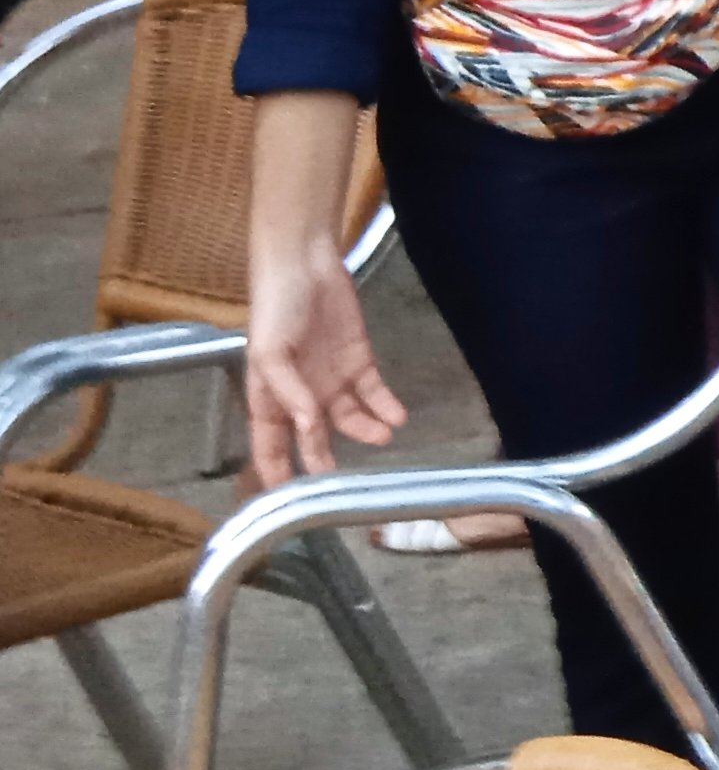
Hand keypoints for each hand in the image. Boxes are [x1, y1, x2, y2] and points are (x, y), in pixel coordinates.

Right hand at [246, 237, 406, 484]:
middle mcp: (301, 395)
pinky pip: (374, 393)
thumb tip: (306, 428)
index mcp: (270, 396)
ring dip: (366, 430)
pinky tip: (398, 416)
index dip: (276, 472)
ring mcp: (331, 379)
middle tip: (344, 484)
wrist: (306, 266)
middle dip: (326, 460)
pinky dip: (386, 406)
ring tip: (384, 435)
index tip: (287, 503)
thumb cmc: (276, 308)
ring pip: (350, 419)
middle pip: (313, 439)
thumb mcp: (271, 352)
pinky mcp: (359, 361)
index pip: (270, 445)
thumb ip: (288, 392)